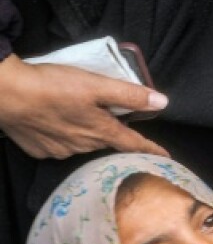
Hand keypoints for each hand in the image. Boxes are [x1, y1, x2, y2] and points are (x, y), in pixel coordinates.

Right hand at [0, 54, 168, 159]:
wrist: (5, 94)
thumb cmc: (53, 87)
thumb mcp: (97, 85)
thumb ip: (130, 95)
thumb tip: (161, 103)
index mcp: (101, 131)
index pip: (133, 144)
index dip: (151, 149)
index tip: (165, 158)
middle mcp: (83, 145)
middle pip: (108, 143)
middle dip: (115, 137)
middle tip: (119, 126)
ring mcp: (60, 150)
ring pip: (84, 144)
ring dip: (88, 134)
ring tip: (84, 117)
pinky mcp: (39, 149)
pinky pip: (61, 145)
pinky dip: (64, 135)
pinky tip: (58, 123)